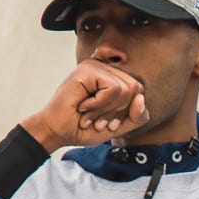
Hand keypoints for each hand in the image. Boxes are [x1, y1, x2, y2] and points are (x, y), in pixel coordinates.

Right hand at [19, 59, 150, 152]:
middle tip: (97, 120)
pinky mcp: (87, 69)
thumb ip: (138, 116)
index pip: (139, 91)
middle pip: (136, 88)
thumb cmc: (85, 128)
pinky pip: (113, 88)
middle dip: (118, 111)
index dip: (126, 111)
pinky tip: (83, 106)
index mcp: (113, 77)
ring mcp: (95, 66)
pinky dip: (100, 104)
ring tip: (89, 115)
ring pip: (126, 89)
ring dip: (106, 110)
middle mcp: (105, 68)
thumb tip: (141, 98)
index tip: (107, 122)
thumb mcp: (120, 126)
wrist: (57, 133)